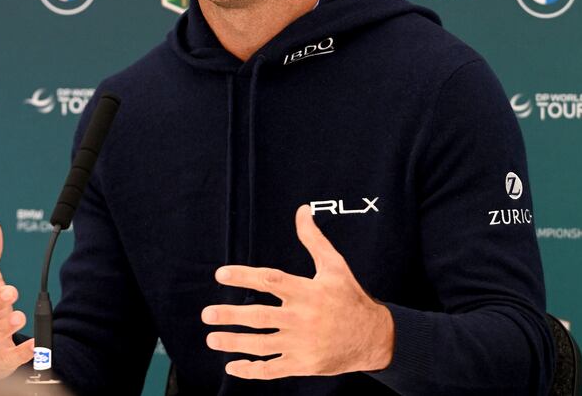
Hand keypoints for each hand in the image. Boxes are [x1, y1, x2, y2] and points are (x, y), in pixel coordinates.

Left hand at [202, 204, 393, 379]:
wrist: (374, 337)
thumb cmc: (351, 298)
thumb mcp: (335, 266)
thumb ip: (313, 240)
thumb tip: (301, 211)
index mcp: (307, 292)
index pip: (270, 281)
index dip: (244, 277)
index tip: (221, 275)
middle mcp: (302, 318)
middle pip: (259, 317)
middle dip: (230, 316)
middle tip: (207, 314)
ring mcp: (302, 344)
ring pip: (261, 345)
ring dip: (233, 343)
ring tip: (212, 338)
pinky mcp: (304, 365)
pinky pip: (272, 370)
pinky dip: (251, 371)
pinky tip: (232, 367)